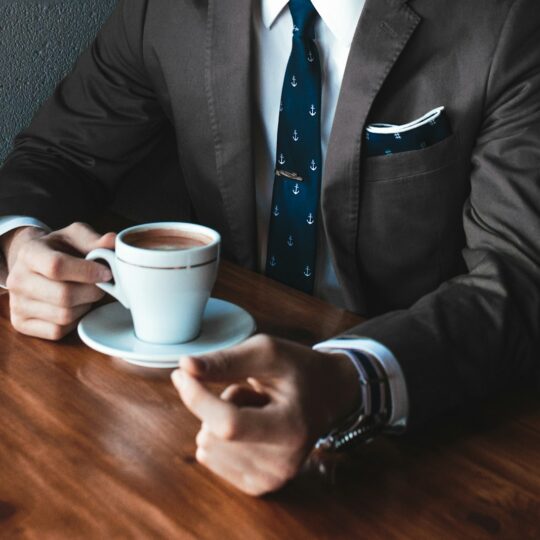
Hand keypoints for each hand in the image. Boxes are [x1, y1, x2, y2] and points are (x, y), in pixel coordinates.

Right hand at [3, 222, 114, 339]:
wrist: (34, 264)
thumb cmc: (59, 249)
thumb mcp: (74, 237)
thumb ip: (94, 239)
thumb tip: (112, 240)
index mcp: (29, 253)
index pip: (57, 266)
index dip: (88, 272)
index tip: (107, 273)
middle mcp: (18, 280)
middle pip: (64, 295)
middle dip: (92, 292)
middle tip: (101, 285)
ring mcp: (17, 304)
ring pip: (64, 315)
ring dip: (85, 306)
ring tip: (86, 294)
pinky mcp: (22, 324)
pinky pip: (58, 330)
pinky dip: (74, 321)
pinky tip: (76, 307)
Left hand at [172, 335, 359, 495]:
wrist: (328, 395)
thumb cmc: (298, 369)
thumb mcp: (267, 352)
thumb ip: (226, 361)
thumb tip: (185, 367)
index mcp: (291, 428)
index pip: (228, 424)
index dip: (197, 398)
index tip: (181, 374)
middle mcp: (283, 463)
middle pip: (212, 435)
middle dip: (220, 404)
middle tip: (253, 394)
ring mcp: (271, 479)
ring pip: (207, 445)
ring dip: (221, 420)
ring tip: (255, 409)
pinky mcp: (258, 486)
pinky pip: (210, 458)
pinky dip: (221, 437)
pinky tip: (251, 426)